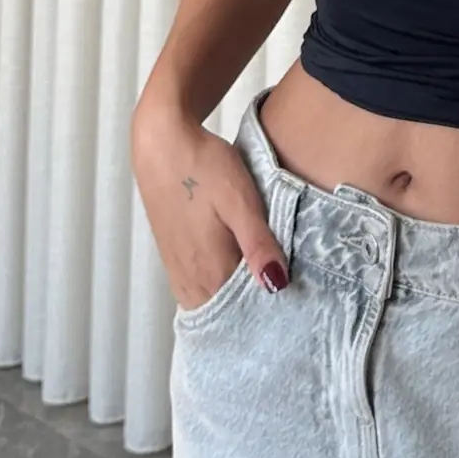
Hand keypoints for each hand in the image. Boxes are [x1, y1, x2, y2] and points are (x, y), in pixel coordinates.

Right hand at [131, 89, 287, 311]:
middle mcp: (191, 278)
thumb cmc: (204, 167)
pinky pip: (198, 289)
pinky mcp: (173, 256)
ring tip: (264, 287)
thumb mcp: (240, 201)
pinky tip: (237, 273)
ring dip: (236, 302)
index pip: (245, 313)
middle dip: (255, 313)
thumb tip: (277, 285)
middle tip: (286, 299)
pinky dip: (218, 290)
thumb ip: (258, 245)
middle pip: (227, 315)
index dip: (271, 313)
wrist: (162, 142)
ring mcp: (178, 269)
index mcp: (210, 270)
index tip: (295, 306)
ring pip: (211, 302)